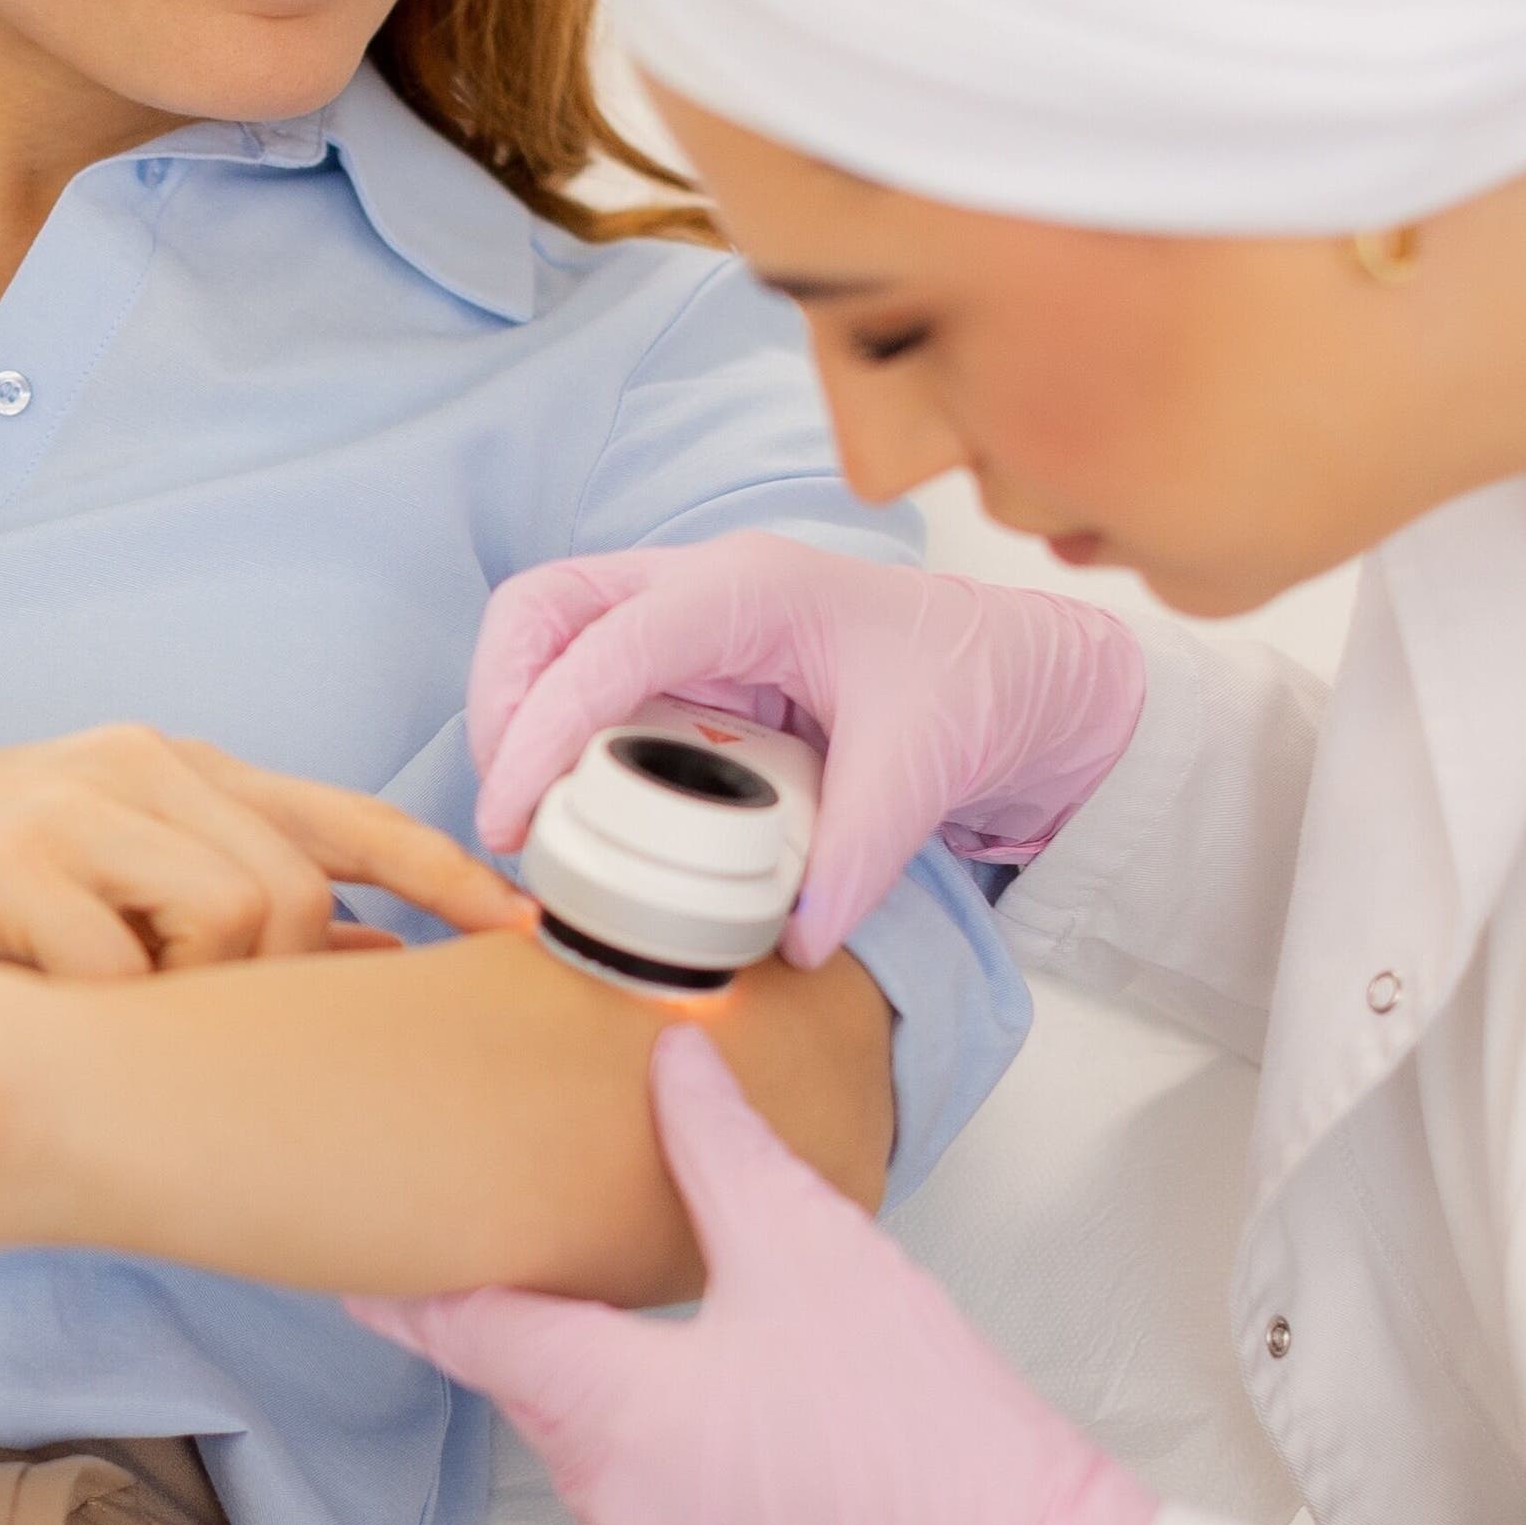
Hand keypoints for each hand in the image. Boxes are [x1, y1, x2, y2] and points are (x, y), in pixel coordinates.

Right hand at [0, 727, 527, 1023]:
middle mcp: (138, 769)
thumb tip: (369, 968)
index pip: (345, 815)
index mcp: (173, 767)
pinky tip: (45, 1009)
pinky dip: (102, 1008)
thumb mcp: (101, 871)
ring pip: (230, 920)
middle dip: (284, 979)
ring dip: (191, 994)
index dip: (443, 876)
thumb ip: (218, 902)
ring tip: (107, 1007)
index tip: (526, 930)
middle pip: (296, 892)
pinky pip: (115, 965)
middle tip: (205, 1028)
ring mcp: (73, 809)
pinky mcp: (4, 866)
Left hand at [352, 1029, 1157, 1524]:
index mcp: (613, 1411)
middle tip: (526, 1270)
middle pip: (542, 1399)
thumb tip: (671, 1060)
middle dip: (535, 1335)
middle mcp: (617, 1505)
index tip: (359, 1270)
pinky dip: (683, 1473)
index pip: (474, 1337)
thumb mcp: (812, 1250)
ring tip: (657, 1344)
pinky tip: (743, 1434)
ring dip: (619, 1405)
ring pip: (607, 1465)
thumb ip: (721, 1150)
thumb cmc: (924, 1422)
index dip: (414, 1295)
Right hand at [466, 532, 1144, 966]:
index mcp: (748, 587)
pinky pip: (592, 689)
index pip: (604, 642)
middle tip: (509, 814)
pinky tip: (581, 817)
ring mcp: (687, 624)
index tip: (513, 815)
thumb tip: (795, 937)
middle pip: (541, 610)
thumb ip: (858, 850)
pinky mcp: (689, 669)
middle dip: (501, 704)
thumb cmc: (977, 681)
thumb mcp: (926, 764)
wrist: (1024, 674)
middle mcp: (700, 588)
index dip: (540, 725)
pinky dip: (563, 746)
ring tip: (533, 824)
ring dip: (521, 725)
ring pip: (551, 642)